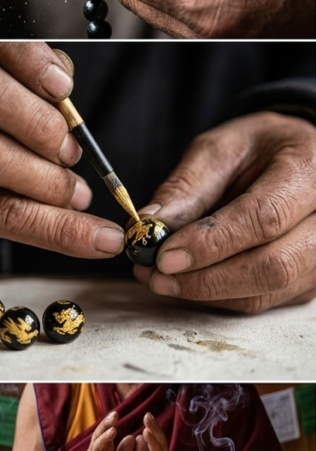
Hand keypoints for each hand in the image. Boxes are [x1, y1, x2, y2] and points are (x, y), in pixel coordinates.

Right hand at [0, 42, 124, 267]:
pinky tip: (96, 239)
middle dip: (39, 118)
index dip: (26, 60)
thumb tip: (63, 82)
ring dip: (49, 177)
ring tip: (78, 194)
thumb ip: (35, 86)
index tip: (63, 88)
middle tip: (71, 151)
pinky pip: (2, 213)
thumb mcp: (6, 106)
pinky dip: (59, 229)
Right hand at [75, 411, 135, 450]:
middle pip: (99, 436)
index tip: (117, 412)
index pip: (105, 433)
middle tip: (114, 415)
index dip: (110, 422)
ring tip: (112, 431)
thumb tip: (133, 436)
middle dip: (106, 425)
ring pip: (95, 448)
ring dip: (104, 439)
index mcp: (102, 450)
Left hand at [133, 112, 315, 312]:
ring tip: (161, 279)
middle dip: (206, 278)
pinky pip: (262, 301)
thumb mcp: (221, 149)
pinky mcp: (310, 281)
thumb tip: (151, 224)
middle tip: (156, 275)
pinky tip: (188, 282)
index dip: (211, 242)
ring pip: (266, 292)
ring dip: (207, 293)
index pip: (264, 218)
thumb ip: (188, 186)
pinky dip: (219, 297)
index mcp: (310, 171)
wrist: (301, 162)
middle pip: (273, 265)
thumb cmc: (262, 150)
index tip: (164, 255)